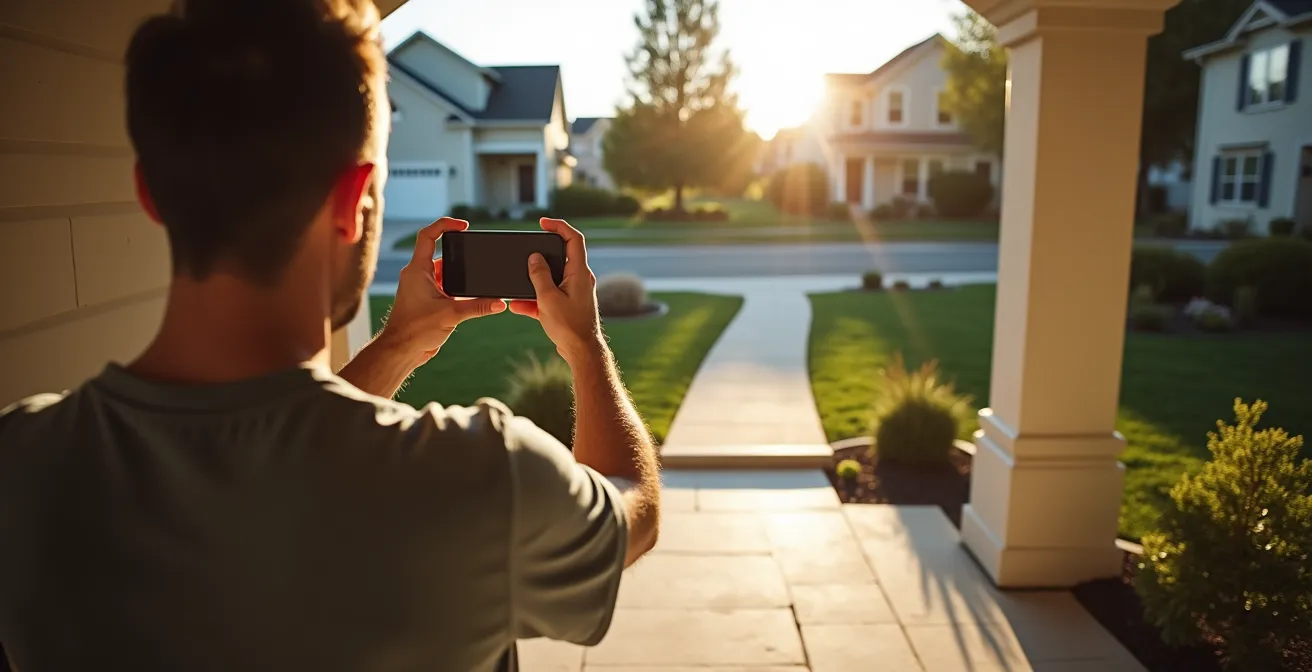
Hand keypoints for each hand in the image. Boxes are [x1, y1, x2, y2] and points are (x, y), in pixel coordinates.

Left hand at [380, 218, 504, 360]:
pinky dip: (457, 290)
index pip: (428, 236)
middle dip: (459, 255)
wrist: (401, 351)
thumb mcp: (451, 315)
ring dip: (460, 275)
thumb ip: (477, 307)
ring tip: (476, 279)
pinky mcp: (427, 302)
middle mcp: (418, 275)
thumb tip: (500, 303)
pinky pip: (444, 288)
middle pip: (441, 254)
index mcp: (417, 270)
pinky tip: (471, 297)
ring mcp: (422, 288)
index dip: (445, 225)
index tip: (463, 226)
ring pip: (444, 273)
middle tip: (477, 255)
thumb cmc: (415, 330)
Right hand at [508, 218, 602, 363]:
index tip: (543, 222)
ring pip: (552, 279)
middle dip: (540, 257)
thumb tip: (534, 258)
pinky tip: (518, 306)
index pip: (573, 239)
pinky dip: (536, 299)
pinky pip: (550, 295)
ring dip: (534, 283)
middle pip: (560, 257)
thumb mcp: (548, 298)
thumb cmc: (569, 325)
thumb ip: (539, 275)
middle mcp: (580, 279)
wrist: (581, 351)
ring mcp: (575, 292)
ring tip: (517, 288)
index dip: (559, 226)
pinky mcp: (569, 304)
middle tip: (526, 255)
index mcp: (579, 272)